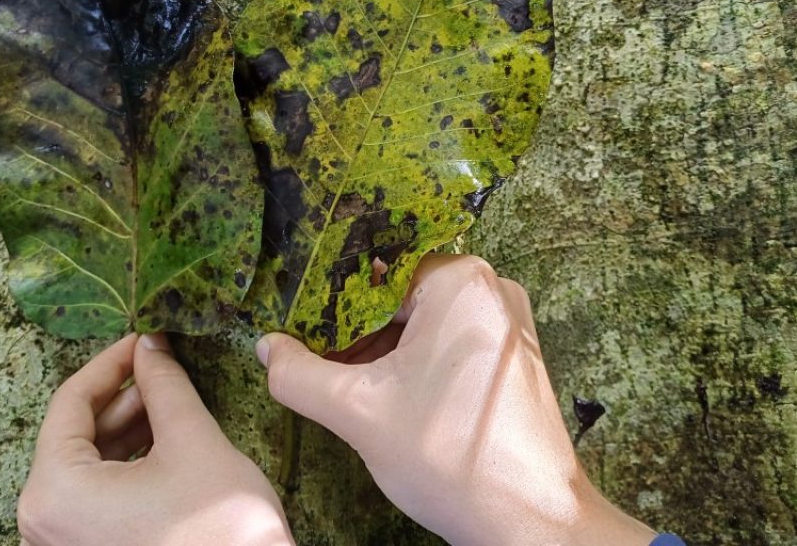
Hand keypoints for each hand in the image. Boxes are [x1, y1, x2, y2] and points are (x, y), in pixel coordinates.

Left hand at [18, 333, 294, 545]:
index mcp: (54, 492)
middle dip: (124, 395)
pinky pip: (95, 494)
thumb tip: (150, 343)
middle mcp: (43, 523)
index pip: (71, 401)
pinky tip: (164, 440)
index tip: (146, 337)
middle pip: (75, 434)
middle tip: (166, 366)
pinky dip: (126, 462)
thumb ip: (163, 384)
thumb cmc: (219, 530)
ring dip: (128, 427)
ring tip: (170, 400)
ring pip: (87, 464)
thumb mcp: (192, 440)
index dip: (112, 361)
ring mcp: (63, 544)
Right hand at [256, 254, 655, 545]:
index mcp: (459, 280)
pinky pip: (448, 339)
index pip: (372, 275)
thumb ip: (299, 374)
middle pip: (397, 297)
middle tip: (318, 365)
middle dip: (353, 332)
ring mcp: (507, 320)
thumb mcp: (358, 412)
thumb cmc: (448, 455)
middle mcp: (490, 286)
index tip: (299, 333)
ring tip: (347, 386)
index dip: (329, 306)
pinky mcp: (512, 352)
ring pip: (421, 320)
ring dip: (380, 350)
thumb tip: (265, 347)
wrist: (531, 522)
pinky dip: (414, 361)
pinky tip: (388, 396)